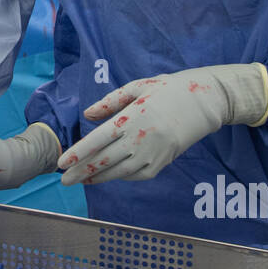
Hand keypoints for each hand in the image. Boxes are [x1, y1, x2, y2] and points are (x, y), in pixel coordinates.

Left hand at [58, 64, 267, 185]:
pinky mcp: (163, 162)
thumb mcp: (137, 87)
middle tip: (64, 181)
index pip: (98, 140)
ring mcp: (153, 153)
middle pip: (104, 160)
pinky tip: (109, 175)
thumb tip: (87, 115)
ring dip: (98, 178)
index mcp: (131, 118)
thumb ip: (110, 102)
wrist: (206, 102)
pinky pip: (137, 175)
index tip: (61, 162)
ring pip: (119, 172)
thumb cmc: (169, 89)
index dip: (78, 153)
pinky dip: (121, 177)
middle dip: (82, 172)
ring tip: (81, 181)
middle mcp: (140, 139)